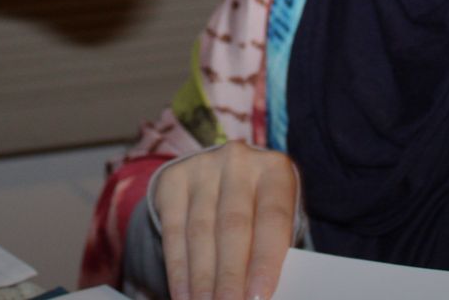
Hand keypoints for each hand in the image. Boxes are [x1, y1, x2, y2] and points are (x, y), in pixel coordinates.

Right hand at [152, 140, 298, 299]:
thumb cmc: (259, 209)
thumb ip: (271, 250)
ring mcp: (203, 167)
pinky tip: (184, 295)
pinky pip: (173, 232)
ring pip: (200, 232)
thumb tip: (257, 293)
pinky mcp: (173, 180)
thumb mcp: (274, 220)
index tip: (258, 297)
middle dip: (230, 276)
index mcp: (275, 170)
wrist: (224, 175)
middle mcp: (238, 162)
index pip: (273, 219)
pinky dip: (179, 270)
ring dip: (202, 279)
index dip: (266, 261)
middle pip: (233, 227)